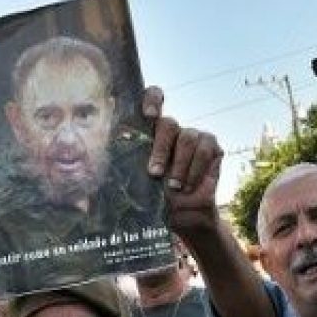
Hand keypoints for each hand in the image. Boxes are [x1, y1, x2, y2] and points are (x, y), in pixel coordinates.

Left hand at [143, 87, 222, 237]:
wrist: (186, 217)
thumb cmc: (157, 200)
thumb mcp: (140, 186)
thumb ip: (130, 171)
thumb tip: (106, 169)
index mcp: (149, 133)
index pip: (153, 99)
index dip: (153, 100)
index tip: (149, 115)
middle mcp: (171, 130)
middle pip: (167, 123)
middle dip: (160, 149)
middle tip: (155, 173)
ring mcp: (192, 136)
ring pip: (186, 138)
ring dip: (179, 165)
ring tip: (174, 187)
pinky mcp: (210, 146)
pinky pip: (204, 150)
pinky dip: (195, 170)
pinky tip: (188, 186)